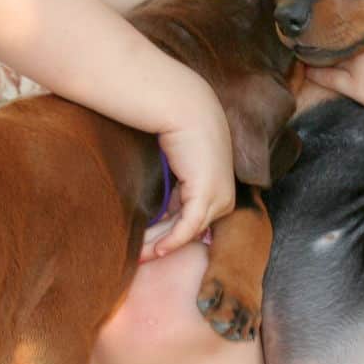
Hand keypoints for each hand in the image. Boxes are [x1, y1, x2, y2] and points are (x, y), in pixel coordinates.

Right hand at [147, 88, 234, 257]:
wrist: (185, 107)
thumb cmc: (179, 128)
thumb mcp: (180, 164)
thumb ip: (175, 188)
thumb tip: (158, 211)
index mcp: (220, 188)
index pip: (195, 221)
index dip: (171, 234)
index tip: (148, 246)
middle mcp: (224, 195)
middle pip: (191, 230)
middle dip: (163, 243)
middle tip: (140, 256)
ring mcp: (219, 196)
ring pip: (188, 231)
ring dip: (162, 244)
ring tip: (139, 254)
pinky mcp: (207, 195)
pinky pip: (188, 227)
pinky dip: (172, 240)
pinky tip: (156, 250)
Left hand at [305, 7, 363, 135]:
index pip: (357, 10)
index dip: (346, 5)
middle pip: (339, 28)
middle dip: (327, 21)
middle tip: (313, 15)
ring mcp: (359, 64)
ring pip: (328, 51)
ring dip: (315, 44)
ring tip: (301, 37)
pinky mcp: (356, 86)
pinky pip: (327, 78)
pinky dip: (313, 71)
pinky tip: (303, 64)